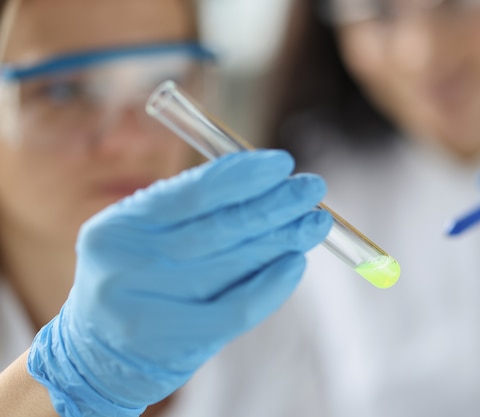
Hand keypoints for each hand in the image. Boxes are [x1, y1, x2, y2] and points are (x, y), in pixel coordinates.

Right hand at [27, 150, 332, 415]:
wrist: (99, 356)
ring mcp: (149, 308)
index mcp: (119, 227)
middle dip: (274, 204)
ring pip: (233, 265)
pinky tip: (295, 263)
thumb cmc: (135, 282)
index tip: (283, 164)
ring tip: (315, 223)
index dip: (243, 176)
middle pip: (218, 227)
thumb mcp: (144, 239)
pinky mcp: (175, 344)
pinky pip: (237, 308)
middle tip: (313, 189)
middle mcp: (128, 265)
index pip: (192, 193)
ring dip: (282, 239)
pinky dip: (272, 284)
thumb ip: (193, 211)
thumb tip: (265, 184)